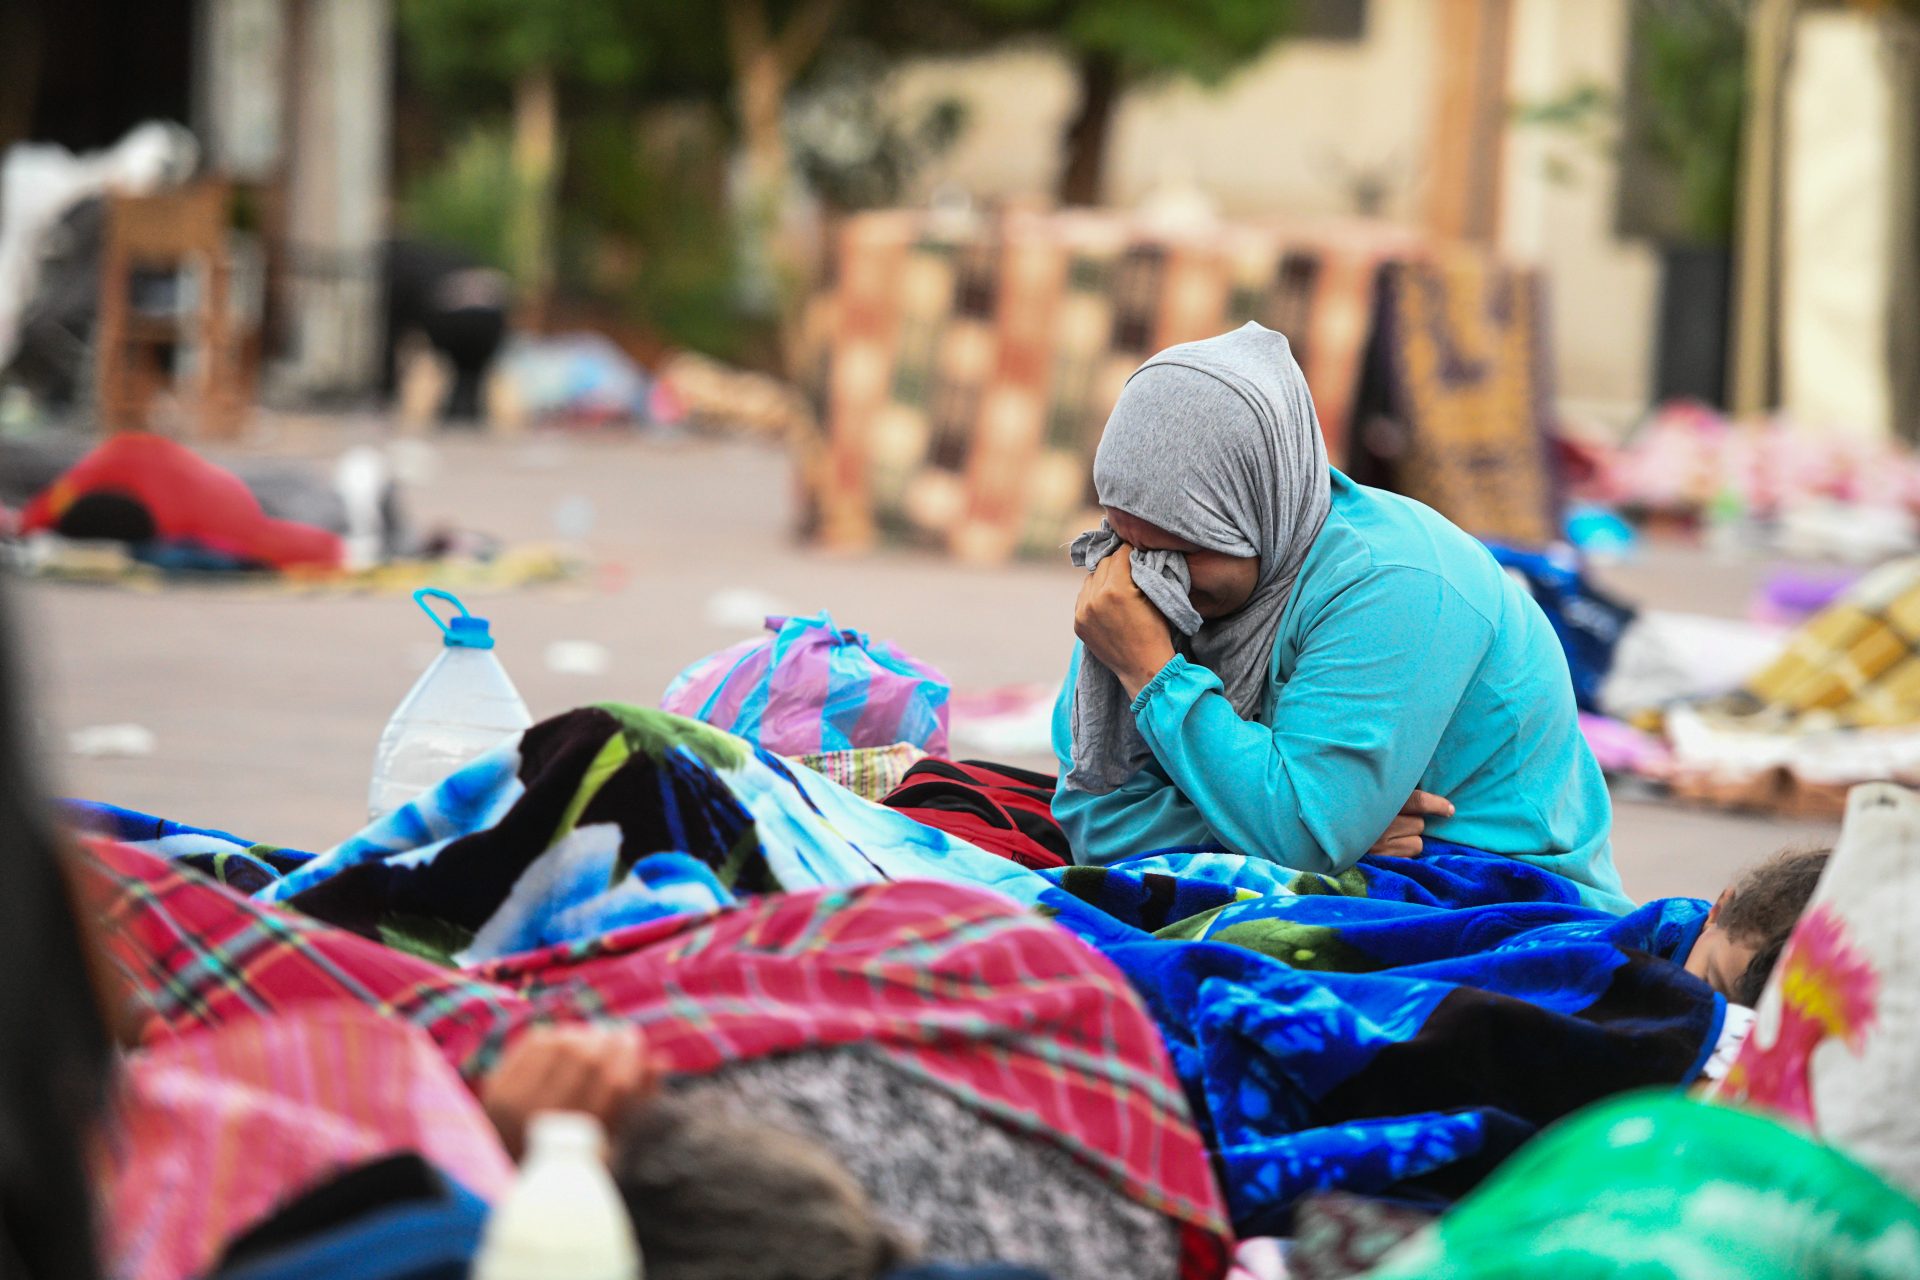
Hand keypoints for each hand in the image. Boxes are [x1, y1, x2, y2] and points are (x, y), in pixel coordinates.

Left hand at [481, 1023, 659, 1156]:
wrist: (519, 1174)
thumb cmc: (576, 1158)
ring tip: (595, 1037)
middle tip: (619, 1032)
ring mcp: (511, 1105)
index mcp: (577, 1144)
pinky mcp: (495, 1089)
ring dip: (584, 1034)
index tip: (638, 1039)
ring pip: (559, 1044)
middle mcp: (542, 1124)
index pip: (613, 1084)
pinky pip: (533, 1042)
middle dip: (609, 1039)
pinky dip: (555, 1035)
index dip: (630, 1055)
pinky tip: (568, 1040)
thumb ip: (639, 1102)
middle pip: (586, 1060)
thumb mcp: (613, 1141)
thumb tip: (660, 1059)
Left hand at [1075, 548, 1176, 698]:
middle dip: (1116, 563)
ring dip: (1103, 579)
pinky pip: (1083, 597)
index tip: (1136, 551)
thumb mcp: (1154, 597)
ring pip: (1090, 579)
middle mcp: (1094, 598)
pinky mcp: (1078, 623)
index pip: (1119, 555)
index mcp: (1116, 589)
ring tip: (1117, 587)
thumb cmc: (1156, 632)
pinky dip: (1094, 595)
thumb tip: (1134, 552)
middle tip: (1128, 567)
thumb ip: (1140, 572)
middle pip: (1103, 564)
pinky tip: (1107, 602)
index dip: (1130, 551)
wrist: (1143, 668)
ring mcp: (1083, 612)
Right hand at [1368, 791, 1454, 856]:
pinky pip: (1408, 860)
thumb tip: (1426, 788)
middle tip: (1396, 822)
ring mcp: (1379, 845)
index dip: (1437, 805)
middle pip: (1419, 824)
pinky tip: (1388, 849)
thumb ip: (1397, 791)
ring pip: (1416, 844)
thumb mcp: (1373, 794)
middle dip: (1413, 823)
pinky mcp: (1380, 862)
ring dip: (1408, 841)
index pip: (1418, 801)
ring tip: (1390, 837)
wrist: (1323, 834)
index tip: (1450, 809)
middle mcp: (1381, 824)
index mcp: (1380, 801)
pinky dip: (1402, 855)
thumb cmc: (1360, 808)